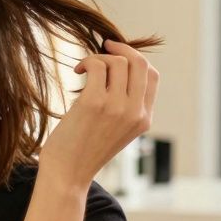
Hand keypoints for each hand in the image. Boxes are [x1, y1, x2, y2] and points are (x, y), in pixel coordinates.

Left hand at [39, 40, 158, 190]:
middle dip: (121, 48)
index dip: (135, 59)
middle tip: (103, 46)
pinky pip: (97, 66)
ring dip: (98, 57)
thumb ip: (124, 106)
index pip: (152, 76)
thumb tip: (117, 69)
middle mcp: (135, 112)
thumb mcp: (115, 130)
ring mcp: (117, 107)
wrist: (67, 174)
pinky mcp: (94, 103)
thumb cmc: (84, 151)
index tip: (117, 53)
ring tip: (83, 68)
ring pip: (117, 61)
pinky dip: (86, 61)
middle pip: (139, 63)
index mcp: (144, 119)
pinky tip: (76, 71)